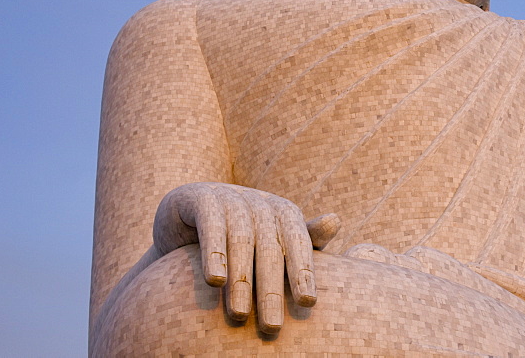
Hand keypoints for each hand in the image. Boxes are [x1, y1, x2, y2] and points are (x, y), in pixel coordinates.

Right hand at [152, 182, 339, 332]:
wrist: (188, 211)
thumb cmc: (241, 230)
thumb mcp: (272, 235)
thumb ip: (302, 237)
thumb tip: (335, 221)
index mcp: (284, 212)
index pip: (299, 243)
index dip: (303, 272)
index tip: (308, 303)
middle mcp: (261, 202)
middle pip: (270, 249)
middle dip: (271, 290)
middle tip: (272, 326)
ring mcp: (231, 198)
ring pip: (241, 243)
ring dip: (241, 280)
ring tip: (240, 314)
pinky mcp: (202, 200)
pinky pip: (211, 228)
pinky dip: (214, 254)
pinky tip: (215, 281)